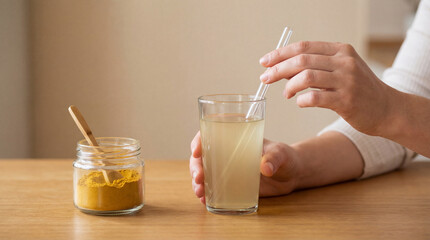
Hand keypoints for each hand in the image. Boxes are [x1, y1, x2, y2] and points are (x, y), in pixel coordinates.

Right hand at [189, 132, 300, 202]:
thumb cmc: (284, 157)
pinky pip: (212, 188)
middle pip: (201, 156)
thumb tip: (266, 169)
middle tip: (199, 178)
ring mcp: (226, 169)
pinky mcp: (230, 184)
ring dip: (197, 182)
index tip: (196, 151)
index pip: (210, 133)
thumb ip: (274, 158)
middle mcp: (225, 152)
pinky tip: (204, 200)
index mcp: (234, 137)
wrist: (290, 175)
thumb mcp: (280, 153)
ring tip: (200, 192)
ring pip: (204, 173)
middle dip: (196, 166)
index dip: (199, 141)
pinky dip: (205, 194)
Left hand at [259, 41, 396, 135]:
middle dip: (278, 69)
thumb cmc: (358, 89)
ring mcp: (347, 81)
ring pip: (307, 77)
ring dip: (289, 86)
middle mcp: (344, 62)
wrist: (387, 109)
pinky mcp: (347, 101)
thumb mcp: (342, 69)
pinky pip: (316, 98)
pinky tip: (300, 102)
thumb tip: (283, 68)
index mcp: (341, 50)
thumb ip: (317, 65)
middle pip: (301, 60)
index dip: (280, 53)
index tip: (265, 62)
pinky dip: (302, 100)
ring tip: (286, 94)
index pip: (303, 47)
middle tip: (265, 78)